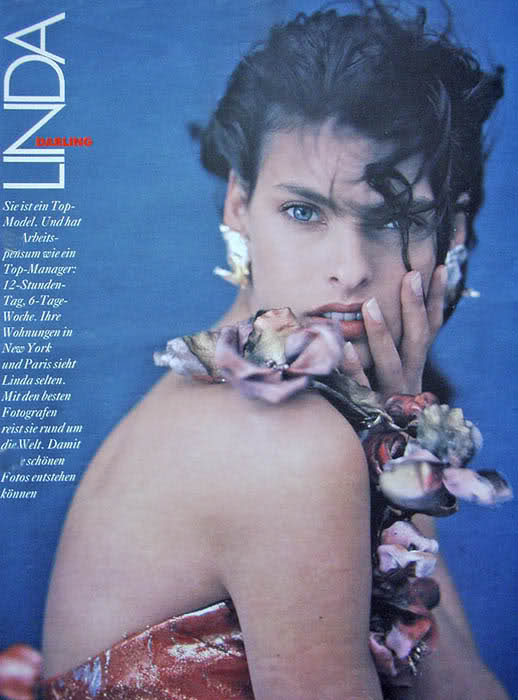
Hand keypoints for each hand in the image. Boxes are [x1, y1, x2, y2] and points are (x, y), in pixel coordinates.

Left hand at [342, 265, 446, 398]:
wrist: (374, 445)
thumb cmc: (377, 399)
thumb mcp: (388, 370)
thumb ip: (388, 343)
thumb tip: (375, 302)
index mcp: (414, 364)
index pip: (431, 327)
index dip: (435, 299)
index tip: (437, 268)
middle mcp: (408, 377)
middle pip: (418, 339)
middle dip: (416, 307)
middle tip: (411, 275)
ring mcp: (389, 393)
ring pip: (391, 361)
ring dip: (382, 332)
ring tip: (369, 304)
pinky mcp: (367, 408)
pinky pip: (361, 386)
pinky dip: (352, 368)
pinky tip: (343, 348)